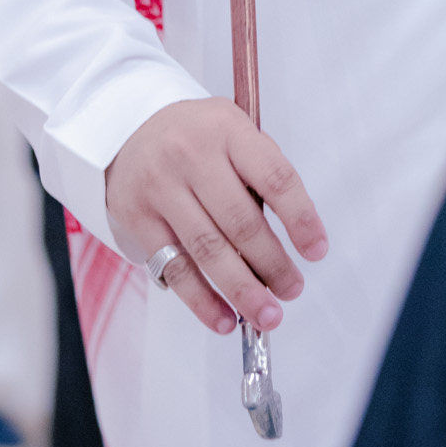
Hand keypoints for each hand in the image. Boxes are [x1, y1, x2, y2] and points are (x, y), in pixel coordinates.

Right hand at [105, 98, 327, 335]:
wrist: (128, 128)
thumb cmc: (196, 136)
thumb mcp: (233, 132)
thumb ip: (260, 174)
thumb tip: (293, 237)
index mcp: (229, 131)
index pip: (274, 178)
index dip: (301, 218)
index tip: (317, 250)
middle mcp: (193, 157)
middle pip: (241, 221)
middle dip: (272, 264)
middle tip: (292, 289)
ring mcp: (162, 189)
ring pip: (208, 250)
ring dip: (241, 289)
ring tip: (266, 313)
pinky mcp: (138, 219)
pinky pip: (174, 268)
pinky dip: (201, 300)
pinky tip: (223, 318)